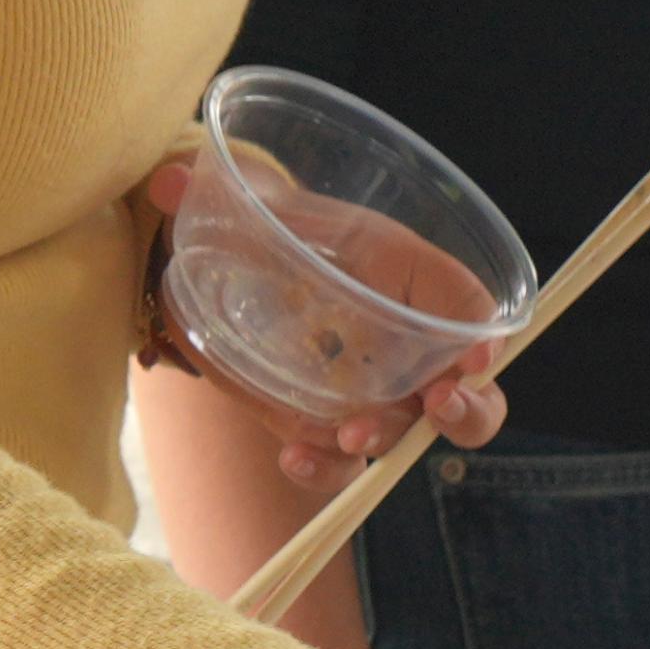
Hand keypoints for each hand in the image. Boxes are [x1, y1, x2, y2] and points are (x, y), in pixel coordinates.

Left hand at [138, 153, 513, 489]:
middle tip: (440, 405)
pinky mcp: (325, 422)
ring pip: (411, 433)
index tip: (475, 357)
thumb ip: (220, 189)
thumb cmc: (272, 226)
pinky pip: (340, 461)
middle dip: (469, 407)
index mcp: (402, 271)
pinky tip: (295, 457)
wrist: (232, 268)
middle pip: (468, 386)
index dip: (483, 332)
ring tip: (353, 433)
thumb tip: (165, 180)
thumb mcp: (257, 202)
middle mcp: (400, 337)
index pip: (466, 302)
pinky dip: (325, 467)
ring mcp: (369, 389)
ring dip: (393, 439)